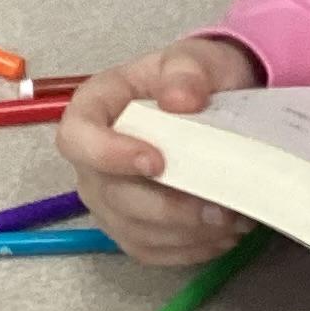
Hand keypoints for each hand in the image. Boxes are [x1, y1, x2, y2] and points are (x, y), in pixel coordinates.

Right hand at [56, 36, 265, 264]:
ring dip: (184, 234)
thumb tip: (180, 100)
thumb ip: (186, 71)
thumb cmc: (192, 79)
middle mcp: (90, 161)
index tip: (157, 162)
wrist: (212, 104)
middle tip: (218, 208)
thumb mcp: (195, 59)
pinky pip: (151, 251)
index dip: (110, 155)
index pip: (77, 138)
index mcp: (93, 108)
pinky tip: (224, 235)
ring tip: (233, 220)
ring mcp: (108, 199)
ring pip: (133, 231)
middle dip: (166, 208)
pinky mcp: (131, 229)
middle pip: (110, 196)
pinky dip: (189, 250)